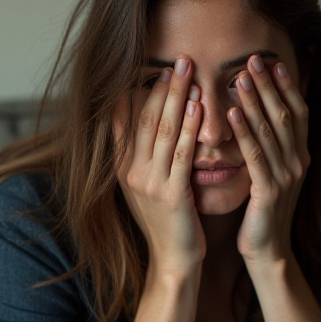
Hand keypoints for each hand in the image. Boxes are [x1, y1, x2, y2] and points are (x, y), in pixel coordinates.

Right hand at [118, 57, 205, 274]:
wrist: (173, 262)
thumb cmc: (167, 221)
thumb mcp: (145, 186)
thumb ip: (141, 155)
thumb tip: (143, 121)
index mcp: (122, 168)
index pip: (124, 120)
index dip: (138, 91)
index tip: (152, 65)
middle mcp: (131, 173)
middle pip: (146, 119)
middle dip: (162, 86)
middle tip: (178, 60)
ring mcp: (150, 184)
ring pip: (164, 131)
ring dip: (178, 98)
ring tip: (189, 72)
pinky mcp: (172, 195)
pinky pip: (182, 154)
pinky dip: (190, 127)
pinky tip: (198, 107)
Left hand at [227, 55, 309, 262]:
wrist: (268, 251)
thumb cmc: (263, 212)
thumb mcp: (272, 175)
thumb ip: (270, 147)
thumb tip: (260, 116)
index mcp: (300, 156)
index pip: (298, 112)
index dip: (287, 86)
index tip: (273, 61)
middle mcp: (299, 162)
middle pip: (285, 115)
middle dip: (270, 85)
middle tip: (254, 58)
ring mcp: (287, 177)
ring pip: (271, 131)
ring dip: (255, 101)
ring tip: (241, 76)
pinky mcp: (270, 191)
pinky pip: (255, 155)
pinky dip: (245, 131)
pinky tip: (232, 113)